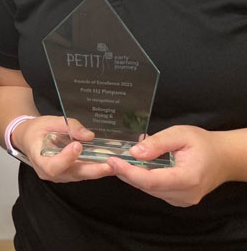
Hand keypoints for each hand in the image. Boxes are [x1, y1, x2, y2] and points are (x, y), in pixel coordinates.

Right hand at [13, 115, 113, 182]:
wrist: (29, 138)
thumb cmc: (37, 130)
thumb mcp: (49, 122)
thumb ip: (68, 126)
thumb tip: (88, 135)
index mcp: (39, 159)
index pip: (53, 165)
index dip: (66, 158)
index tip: (77, 146)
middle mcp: (49, 172)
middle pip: (72, 174)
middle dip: (93, 170)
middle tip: (110, 165)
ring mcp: (60, 175)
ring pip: (80, 175)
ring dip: (98, 170)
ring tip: (115, 164)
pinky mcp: (69, 174)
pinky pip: (82, 173)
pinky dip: (95, 168)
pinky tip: (108, 162)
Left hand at [107, 125, 228, 206]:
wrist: (223, 158)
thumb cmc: (203, 144)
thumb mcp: (180, 134)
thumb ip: (158, 143)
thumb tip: (134, 152)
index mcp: (188, 179)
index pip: (151, 181)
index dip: (129, 172)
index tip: (112, 161)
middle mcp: (184, 194)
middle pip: (147, 187)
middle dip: (126, 172)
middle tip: (110, 157)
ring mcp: (181, 200)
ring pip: (148, 189)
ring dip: (133, 175)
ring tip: (122, 157)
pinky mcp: (178, 199)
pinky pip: (154, 190)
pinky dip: (143, 177)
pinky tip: (138, 164)